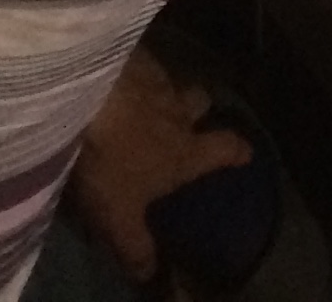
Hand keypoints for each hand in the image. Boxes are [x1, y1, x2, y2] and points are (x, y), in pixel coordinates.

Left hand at [67, 46, 254, 285]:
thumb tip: (150, 275)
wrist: (85, 98)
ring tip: (143, 98)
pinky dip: (131, 73)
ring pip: (168, 82)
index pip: (224, 148)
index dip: (237, 150)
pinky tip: (112, 79)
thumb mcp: (120, 216)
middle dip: (199, 109)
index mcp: (185, 150)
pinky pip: (138, 64)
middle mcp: (178, 111)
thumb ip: (136, 245)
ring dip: (161, 92)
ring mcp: (154, 78)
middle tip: (190, 116)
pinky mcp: (128, 55)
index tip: (247, 151)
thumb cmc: (111, 161)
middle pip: (201, 102)